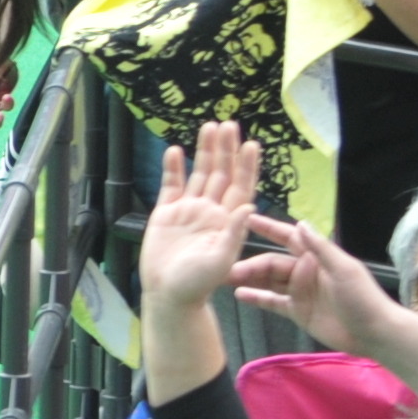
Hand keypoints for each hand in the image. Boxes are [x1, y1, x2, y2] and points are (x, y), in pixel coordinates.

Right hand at [140, 119, 266, 315]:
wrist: (167, 294)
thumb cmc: (196, 283)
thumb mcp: (221, 261)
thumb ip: (233, 233)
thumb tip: (249, 205)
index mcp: (228, 222)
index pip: (241, 187)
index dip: (246, 166)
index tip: (252, 144)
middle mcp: (211, 211)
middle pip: (221, 174)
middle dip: (226, 149)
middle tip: (229, 124)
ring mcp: (189, 210)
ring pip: (199, 174)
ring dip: (204, 151)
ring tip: (208, 127)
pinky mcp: (166, 213)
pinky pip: (171, 185)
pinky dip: (173, 168)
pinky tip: (175, 151)